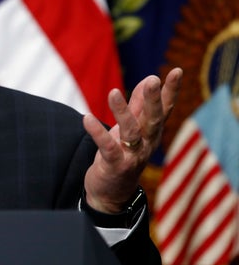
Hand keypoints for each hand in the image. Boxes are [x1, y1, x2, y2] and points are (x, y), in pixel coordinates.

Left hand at [82, 67, 182, 212]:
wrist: (110, 193)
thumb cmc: (122, 155)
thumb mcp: (132, 129)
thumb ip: (139, 105)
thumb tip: (149, 79)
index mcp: (152, 133)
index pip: (164, 109)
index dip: (171, 91)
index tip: (176, 70)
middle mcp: (147, 144)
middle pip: (152, 120)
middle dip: (153, 100)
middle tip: (153, 79)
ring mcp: (132, 156)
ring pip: (131, 132)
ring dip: (122, 112)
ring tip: (113, 92)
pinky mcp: (115, 165)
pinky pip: (108, 148)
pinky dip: (98, 133)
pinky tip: (87, 118)